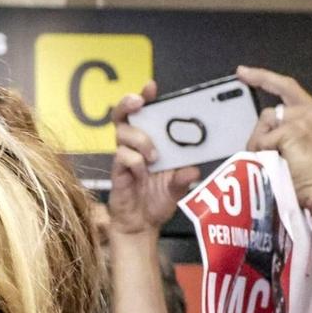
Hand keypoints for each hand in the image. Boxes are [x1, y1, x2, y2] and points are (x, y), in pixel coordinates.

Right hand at [106, 81, 199, 240]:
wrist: (142, 225)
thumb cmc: (157, 201)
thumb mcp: (178, 188)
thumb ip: (184, 178)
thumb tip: (194, 169)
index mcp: (151, 141)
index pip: (146, 113)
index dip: (145, 96)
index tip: (151, 87)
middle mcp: (134, 144)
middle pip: (123, 114)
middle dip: (129, 103)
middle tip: (140, 102)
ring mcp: (124, 156)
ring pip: (123, 133)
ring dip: (141, 140)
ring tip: (154, 157)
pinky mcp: (117, 171)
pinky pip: (122, 156)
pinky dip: (134, 162)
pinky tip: (142, 174)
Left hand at [236, 66, 311, 203]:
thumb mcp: (310, 147)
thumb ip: (293, 130)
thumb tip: (264, 131)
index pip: (287, 87)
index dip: (263, 78)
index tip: (243, 72)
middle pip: (271, 112)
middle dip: (260, 133)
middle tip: (256, 151)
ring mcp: (304, 118)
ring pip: (265, 124)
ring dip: (261, 144)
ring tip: (275, 164)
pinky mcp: (292, 131)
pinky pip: (263, 140)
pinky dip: (263, 154)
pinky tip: (277, 165)